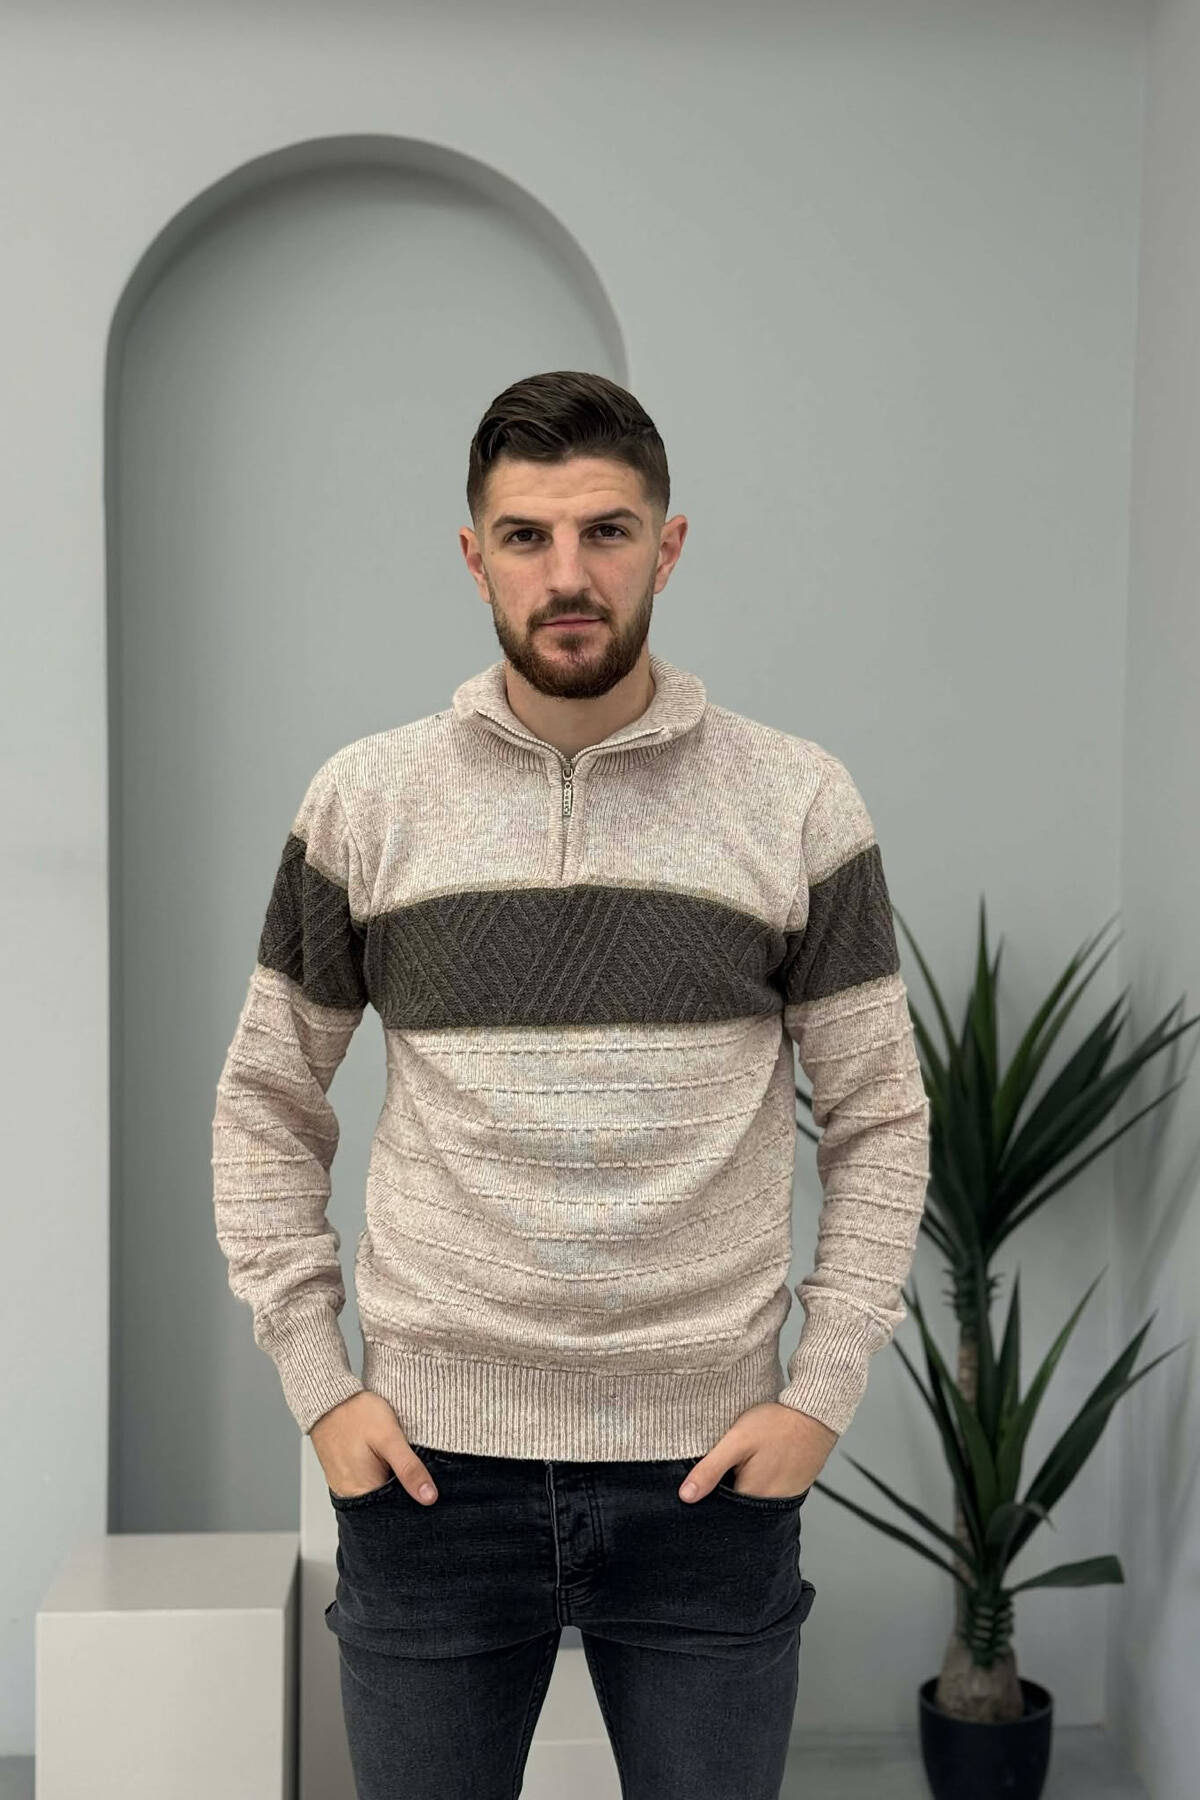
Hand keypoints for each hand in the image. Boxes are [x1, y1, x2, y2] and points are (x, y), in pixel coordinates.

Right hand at [311, 1390, 439, 1504]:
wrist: (329, 1399)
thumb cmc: (357, 1414)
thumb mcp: (389, 1437)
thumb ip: (409, 1468)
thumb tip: (429, 1497)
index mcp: (363, 1492)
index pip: (396, 1514)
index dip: (415, 1505)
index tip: (428, 1492)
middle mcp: (351, 1495)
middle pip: (386, 1507)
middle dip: (404, 1494)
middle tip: (415, 1472)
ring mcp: (345, 1487)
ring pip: (378, 1495)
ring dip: (392, 1484)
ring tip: (398, 1464)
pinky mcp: (344, 1477)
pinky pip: (367, 1485)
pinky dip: (380, 1476)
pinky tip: (385, 1462)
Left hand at [678, 1402, 837, 1501]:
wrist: (815, 1415)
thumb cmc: (776, 1425)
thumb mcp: (737, 1440)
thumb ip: (710, 1469)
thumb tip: (685, 1496)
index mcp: (751, 1496)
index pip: (719, 1512)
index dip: (708, 1499)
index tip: (704, 1485)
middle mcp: (768, 1506)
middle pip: (736, 1511)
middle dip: (725, 1495)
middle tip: (727, 1469)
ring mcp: (783, 1501)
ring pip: (752, 1504)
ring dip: (743, 1489)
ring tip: (744, 1466)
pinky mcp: (793, 1492)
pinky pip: (768, 1496)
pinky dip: (760, 1485)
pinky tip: (758, 1466)